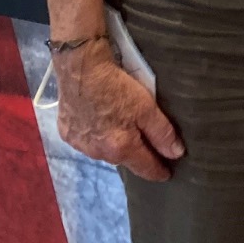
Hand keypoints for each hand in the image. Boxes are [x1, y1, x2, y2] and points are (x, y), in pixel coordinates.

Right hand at [54, 39, 184, 180]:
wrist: (80, 68)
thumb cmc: (116, 86)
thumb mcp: (146, 108)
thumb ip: (162, 133)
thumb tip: (176, 154)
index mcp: (120, 148)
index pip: (145, 168)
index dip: (158, 171)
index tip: (166, 174)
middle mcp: (98, 153)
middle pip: (124, 160)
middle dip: (136, 154)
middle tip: (145, 143)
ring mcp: (80, 144)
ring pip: (104, 151)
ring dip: (114, 145)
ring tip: (120, 129)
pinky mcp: (67, 133)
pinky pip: (87, 141)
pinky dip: (95, 136)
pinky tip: (98, 122)